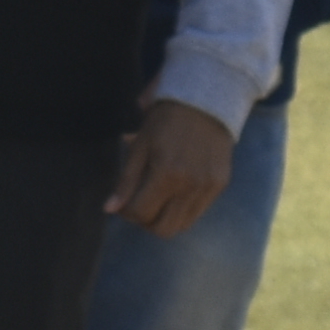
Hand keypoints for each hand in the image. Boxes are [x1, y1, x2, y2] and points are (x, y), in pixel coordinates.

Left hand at [109, 99, 234, 235]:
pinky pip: (197, 212)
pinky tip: (176, 190)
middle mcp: (190, 185)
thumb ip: (126, 181)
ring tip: (158, 198)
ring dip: (165, 218)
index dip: (127, 213)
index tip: (124, 202)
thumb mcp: (140, 145)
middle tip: (140, 204)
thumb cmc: (166, 120)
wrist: (207, 101)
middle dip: (146, 221)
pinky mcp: (220, 185)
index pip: (141, 213)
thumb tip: (110, 210)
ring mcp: (208, 187)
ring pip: (182, 225)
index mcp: (167, 174)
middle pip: (162, 229)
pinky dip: (182, 209)